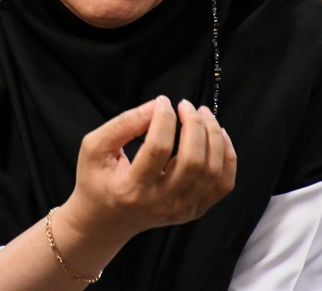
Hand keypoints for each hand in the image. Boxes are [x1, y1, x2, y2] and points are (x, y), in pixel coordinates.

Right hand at [64, 95, 236, 244]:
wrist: (105, 220)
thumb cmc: (97, 179)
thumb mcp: (94, 146)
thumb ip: (123, 124)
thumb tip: (157, 106)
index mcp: (132, 190)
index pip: (158, 149)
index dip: (164, 119)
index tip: (162, 102)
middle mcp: (160, 203)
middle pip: (192, 161)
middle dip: (194, 125)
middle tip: (186, 105)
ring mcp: (181, 210)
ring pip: (212, 171)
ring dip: (212, 135)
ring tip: (202, 114)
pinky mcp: (194, 210)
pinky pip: (223, 184)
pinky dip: (227, 156)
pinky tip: (218, 135)